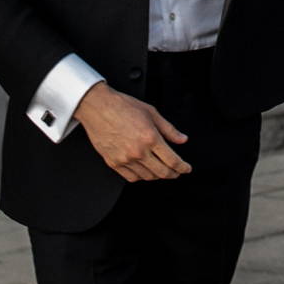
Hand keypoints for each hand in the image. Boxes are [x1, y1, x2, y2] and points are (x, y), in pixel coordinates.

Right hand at [76, 85, 190, 182]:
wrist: (98, 107)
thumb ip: (169, 129)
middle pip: (162, 172)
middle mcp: (138, 151)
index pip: (172, 160)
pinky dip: (141, 177)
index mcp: (150, 138)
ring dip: (157, 176)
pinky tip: (145, 171)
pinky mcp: (113, 162)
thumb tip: (182, 139)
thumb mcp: (151, 112)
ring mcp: (125, 159)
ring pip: (147, 177)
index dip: (183, 167)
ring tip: (161, 170)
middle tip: (177, 172)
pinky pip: (131, 177)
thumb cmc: (122, 106)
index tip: (186, 168)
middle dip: (173, 174)